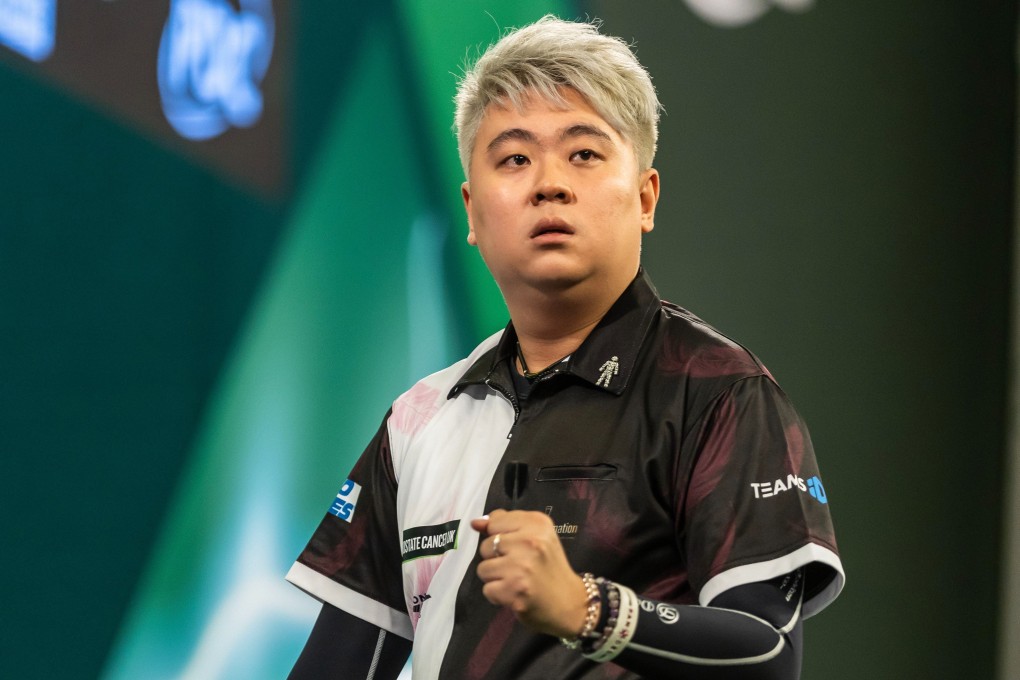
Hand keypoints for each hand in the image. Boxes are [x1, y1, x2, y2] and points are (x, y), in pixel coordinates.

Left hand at [471, 510, 590, 638]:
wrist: (569, 603)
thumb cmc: (549, 566)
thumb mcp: (535, 536)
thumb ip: (504, 525)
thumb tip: (476, 522)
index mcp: (537, 523)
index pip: (494, 522)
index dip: (500, 536)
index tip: (517, 546)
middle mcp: (530, 541)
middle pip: (486, 545)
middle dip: (496, 558)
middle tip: (519, 566)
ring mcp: (522, 566)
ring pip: (483, 568)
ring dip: (495, 578)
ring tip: (515, 580)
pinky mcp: (514, 590)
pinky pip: (487, 589)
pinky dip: (498, 595)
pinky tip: (514, 593)